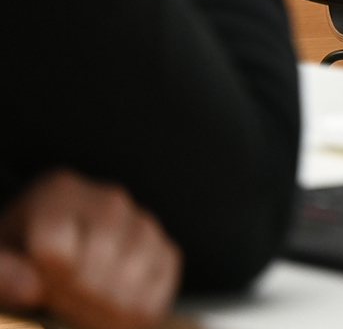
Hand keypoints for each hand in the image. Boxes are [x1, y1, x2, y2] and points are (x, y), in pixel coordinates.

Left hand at [0, 170, 180, 328]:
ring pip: (137, 266)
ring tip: (90, 310)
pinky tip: (117, 307)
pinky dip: (143, 301)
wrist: (55, 251)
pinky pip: (165, 275)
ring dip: (112, 300)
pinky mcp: (165, 246)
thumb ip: (3, 271)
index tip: (41, 290)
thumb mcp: (0, 256)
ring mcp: (142, 220)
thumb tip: (30, 286)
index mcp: (59, 192)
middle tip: (67, 305)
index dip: (46, 279)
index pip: (58, 246)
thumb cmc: (24, 254)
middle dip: (80, 293)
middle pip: (102, 255)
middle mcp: (108, 198)